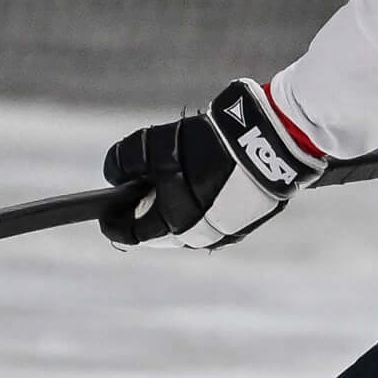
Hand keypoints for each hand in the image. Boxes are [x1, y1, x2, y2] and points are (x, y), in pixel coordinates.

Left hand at [100, 78, 324, 249]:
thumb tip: (113, 175)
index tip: (104, 213)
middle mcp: (200, 236)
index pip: (131, 234)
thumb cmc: (209, 144)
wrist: (272, 141)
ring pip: (188, 225)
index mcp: (174, 225)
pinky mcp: (249, 219)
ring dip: (174, 207)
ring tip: (172, 180)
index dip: (113, 223)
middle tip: (138, 190)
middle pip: (160, 232)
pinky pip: (214, 217)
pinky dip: (201, 203)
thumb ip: (125, 161)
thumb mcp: (157, 146)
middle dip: (146, 211)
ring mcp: (228, 231)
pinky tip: (203, 180)